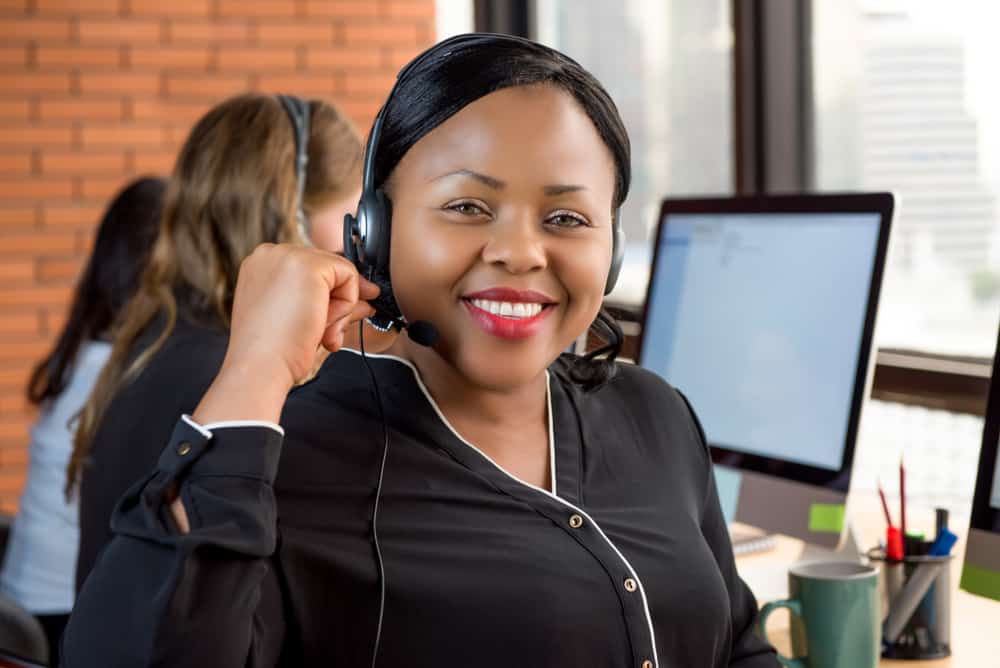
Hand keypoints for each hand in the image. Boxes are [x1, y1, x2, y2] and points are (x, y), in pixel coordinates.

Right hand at [227, 243, 378, 387]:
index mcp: (261, 266)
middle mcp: (271, 254)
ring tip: (322, 333)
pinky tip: (325, 324)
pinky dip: (346, 304)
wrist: (260, 365)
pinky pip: (349, 276)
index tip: (336, 316)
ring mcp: (288, 255)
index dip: (328, 293)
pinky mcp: (309, 265)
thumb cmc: (274, 351)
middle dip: (338, 303)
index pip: (310, 270)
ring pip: (339, 272)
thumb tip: (367, 297)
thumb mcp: (303, 318)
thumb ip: (330, 301)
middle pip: (326, 269)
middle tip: (331, 332)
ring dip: (340, 308)